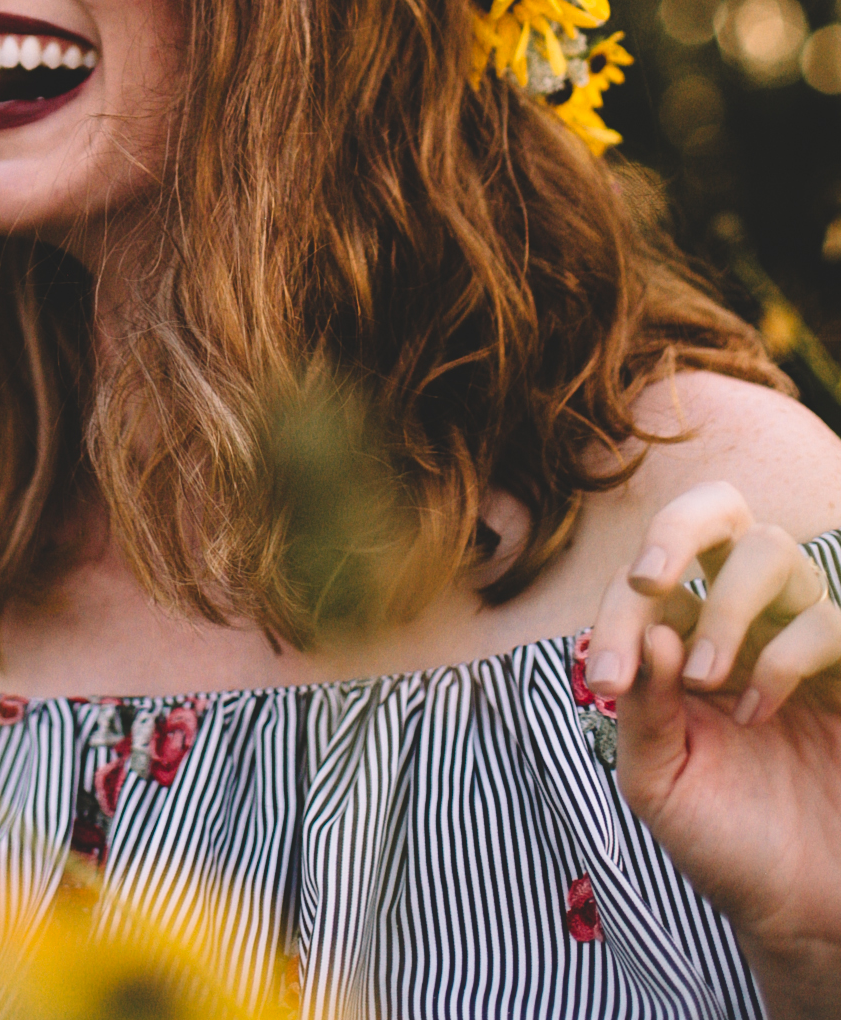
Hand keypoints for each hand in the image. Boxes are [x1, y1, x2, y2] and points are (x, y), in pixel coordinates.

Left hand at [585, 483, 840, 1017]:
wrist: (797, 913)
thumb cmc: (723, 842)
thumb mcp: (657, 781)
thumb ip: (640, 709)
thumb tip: (648, 632)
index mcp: (685, 638)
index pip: (648, 577)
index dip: (618, 610)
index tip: (605, 678)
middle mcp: (744, 621)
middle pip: (720, 510)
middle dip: (676, 530)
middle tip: (649, 581)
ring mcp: (801, 640)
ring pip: (772, 549)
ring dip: (728, 603)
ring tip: (710, 679)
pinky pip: (828, 619)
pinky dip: (785, 654)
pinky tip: (759, 709)